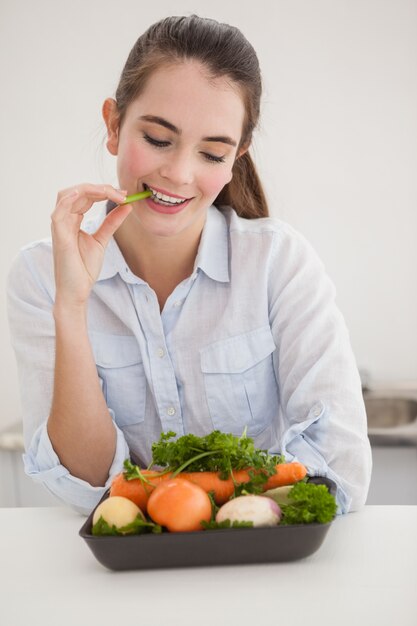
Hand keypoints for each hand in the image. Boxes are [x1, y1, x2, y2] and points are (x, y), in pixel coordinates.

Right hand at [51, 183, 131, 309]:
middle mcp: (64, 220)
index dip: (104, 191)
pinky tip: (83, 194)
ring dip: (89, 190)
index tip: (125, 194)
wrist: (77, 290)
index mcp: (72, 220)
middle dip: (100, 188)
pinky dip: (70, 199)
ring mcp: (59, 226)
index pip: (86, 196)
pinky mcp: (58, 235)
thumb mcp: (102, 240)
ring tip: (110, 192)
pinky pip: (59, 211)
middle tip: (121, 193)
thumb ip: (112, 222)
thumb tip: (127, 206)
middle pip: (77, 192)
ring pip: (67, 196)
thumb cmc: (84, 268)